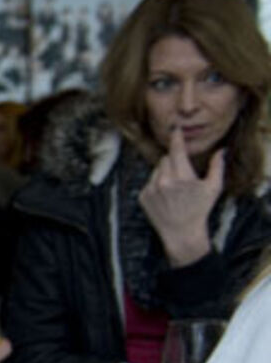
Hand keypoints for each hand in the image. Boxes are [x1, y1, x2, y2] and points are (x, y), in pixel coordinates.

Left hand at [139, 127, 221, 266]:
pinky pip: (149, 181)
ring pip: (156, 169)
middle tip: (183, 175)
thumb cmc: (200, 209)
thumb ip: (217, 166)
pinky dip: (157, 183)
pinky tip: (166, 196)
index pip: (176, 150)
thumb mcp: (213, 187)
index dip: (176, 138)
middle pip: (166, 158)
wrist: (181, 233)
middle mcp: (163, 181)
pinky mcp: (142, 196)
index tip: (175, 129)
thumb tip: (221, 150)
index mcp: (181, 177)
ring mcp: (151, 189)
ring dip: (165, 172)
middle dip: (174, 161)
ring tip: (175, 189)